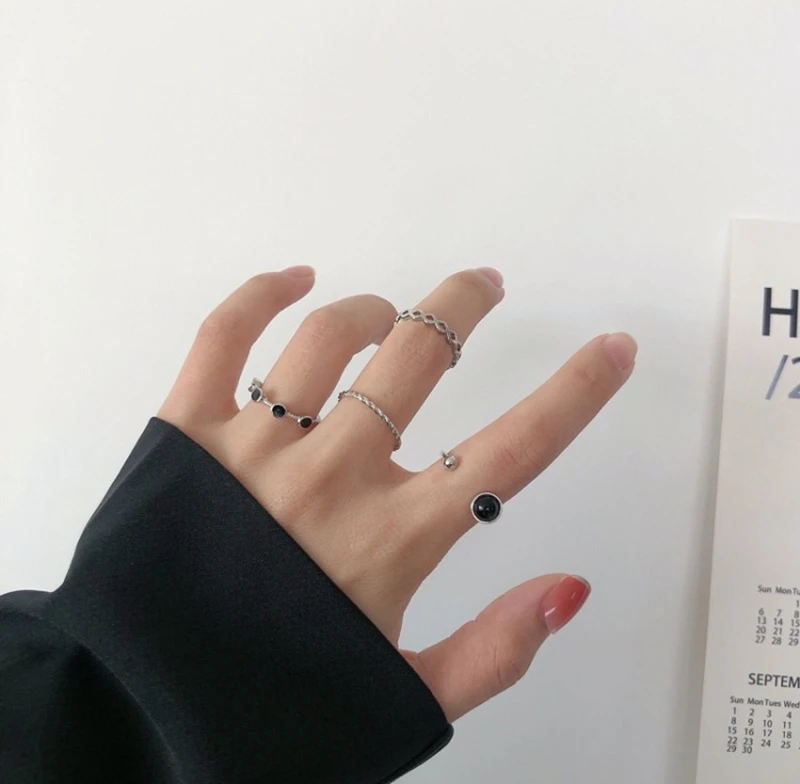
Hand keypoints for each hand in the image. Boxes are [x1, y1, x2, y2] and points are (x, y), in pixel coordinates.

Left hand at [157, 265, 635, 721]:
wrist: (143, 712)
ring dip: (373, 309)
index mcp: (389, 542)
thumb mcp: (402, 698)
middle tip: (482, 286)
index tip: (611, 348)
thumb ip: (492, 650)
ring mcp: (250, 450)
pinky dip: (259, 294)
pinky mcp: (181, 435)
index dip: (574, 393)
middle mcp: (327, 480)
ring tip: (390, 312)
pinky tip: (294, 278)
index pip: (509, 452)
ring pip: (326, 338)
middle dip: (462, 308)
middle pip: (417, 360)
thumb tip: (569, 588)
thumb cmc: (277, 703)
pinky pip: (222, 337)